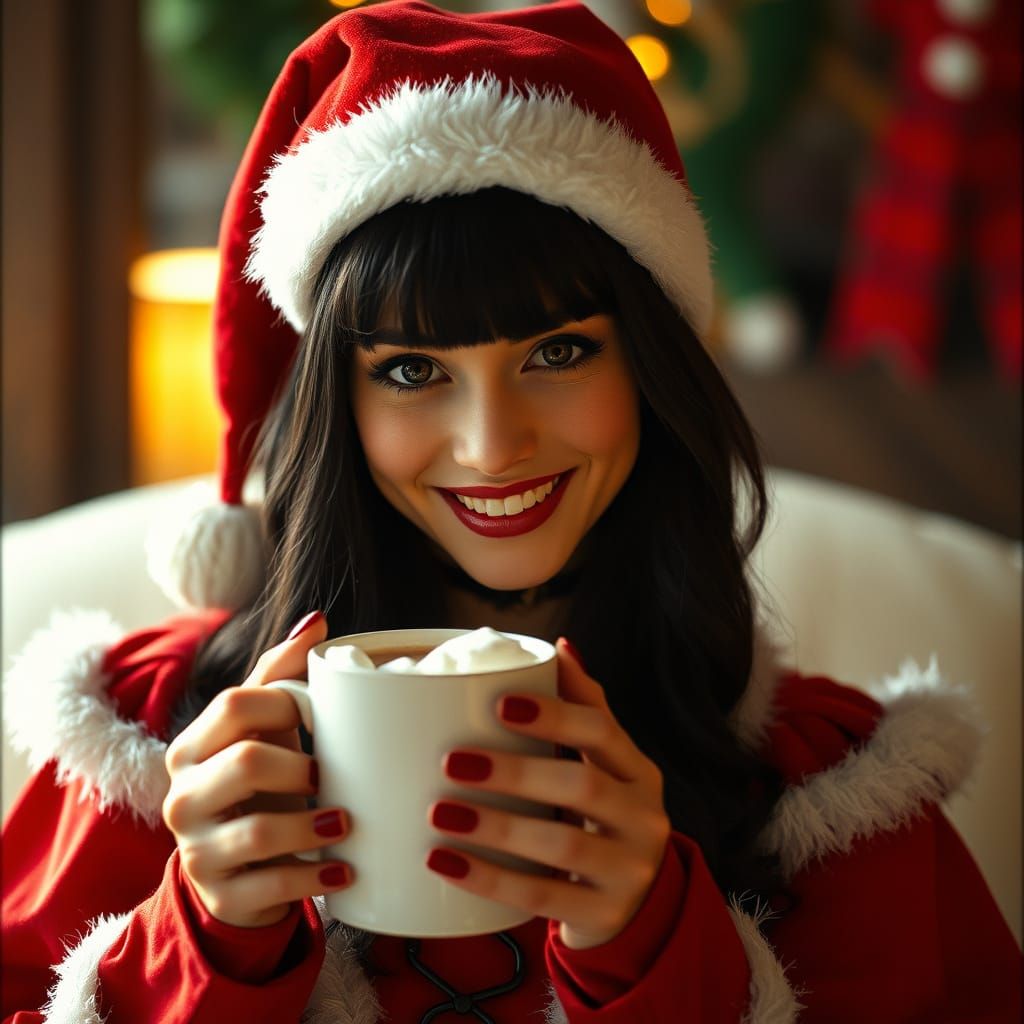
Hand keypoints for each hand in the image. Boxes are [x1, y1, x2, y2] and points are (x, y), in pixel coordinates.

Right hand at [162, 611, 353, 927]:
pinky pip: (270, 887)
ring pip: (259, 831)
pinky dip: (314, 879)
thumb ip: (282, 675)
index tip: (317, 717)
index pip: (234, 705)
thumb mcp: (263, 729)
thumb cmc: (258, 783)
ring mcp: (196, 851)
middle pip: (246, 763)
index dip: (285, 703)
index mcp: (192, 748)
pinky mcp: (221, 895)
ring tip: (347, 822)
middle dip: (300, 767)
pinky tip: (344, 871)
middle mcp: (182, 797)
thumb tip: (318, 620)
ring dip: (313, 826)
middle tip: (330, 773)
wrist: (238, 866)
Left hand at [426, 637, 670, 948]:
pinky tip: (444, 863)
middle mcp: (644, 817)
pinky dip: (489, 878)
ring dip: (496, 826)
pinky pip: (542, 897)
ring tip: (439, 812)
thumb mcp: (605, 768)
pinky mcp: (604, 914)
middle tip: (452, 760)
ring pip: (562, 845)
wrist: (636, 908)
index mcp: (638, 771)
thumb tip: (560, 648)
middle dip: (514, 772)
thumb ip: (584, 711)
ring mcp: (629, 870)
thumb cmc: (604, 819)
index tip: (499, 705)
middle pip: (582, 787)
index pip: (602, 731)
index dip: (554, 715)